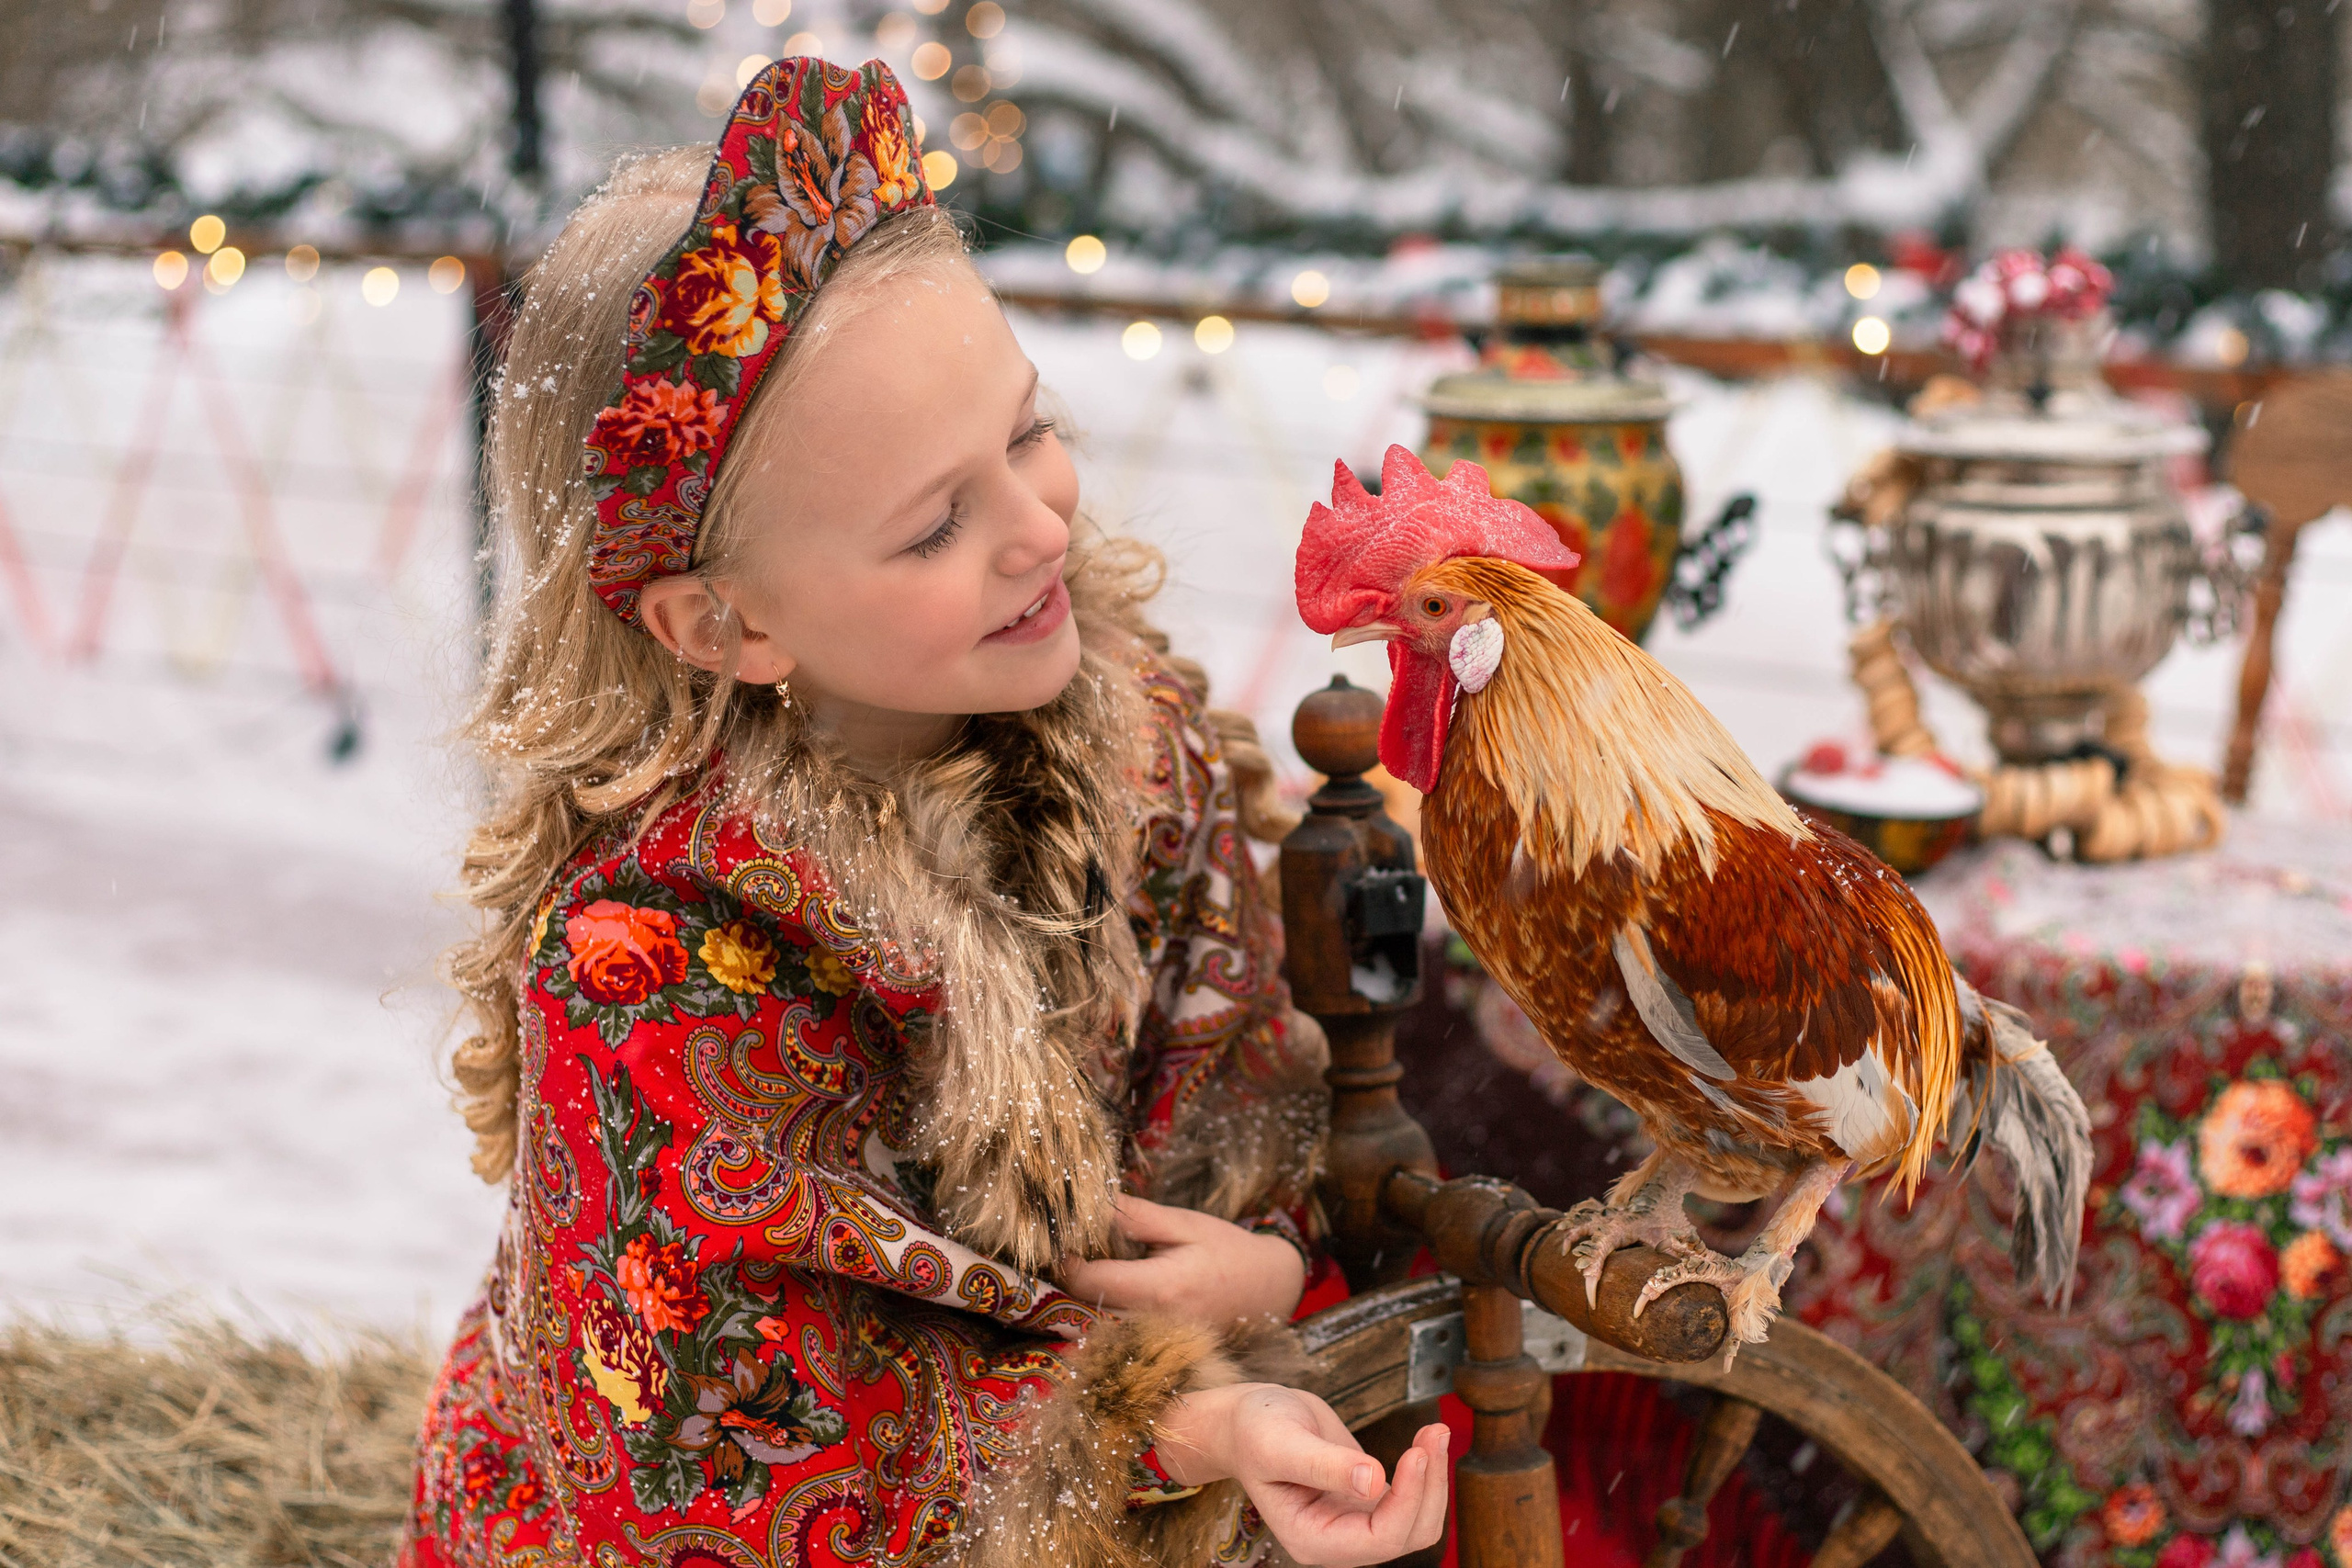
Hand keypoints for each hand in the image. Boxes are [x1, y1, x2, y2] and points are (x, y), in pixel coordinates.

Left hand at [1058, 1197, 1306, 1325]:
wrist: (1270, 1289)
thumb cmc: (1227, 1249)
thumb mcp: (1183, 1223)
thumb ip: (1134, 1217)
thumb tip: (1088, 1206)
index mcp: (1159, 1289)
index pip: (1086, 1281)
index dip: (1066, 1261)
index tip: (1062, 1241)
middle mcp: (1152, 1326)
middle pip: (1082, 1312)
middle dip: (1067, 1285)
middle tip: (1065, 1256)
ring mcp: (1155, 1347)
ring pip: (1094, 1332)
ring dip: (1080, 1306)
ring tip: (1085, 1274)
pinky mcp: (1157, 1354)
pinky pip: (1114, 1341)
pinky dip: (1100, 1321)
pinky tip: (1105, 1298)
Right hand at [1156, 1383, 1449, 1566]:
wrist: (1251, 1419)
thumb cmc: (1255, 1430)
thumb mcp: (1280, 1442)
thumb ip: (1324, 1464)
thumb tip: (1375, 1481)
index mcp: (1312, 1539)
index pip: (1379, 1540)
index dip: (1406, 1501)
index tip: (1416, 1453)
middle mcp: (1338, 1540)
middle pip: (1408, 1535)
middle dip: (1428, 1487)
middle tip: (1433, 1431)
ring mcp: (1356, 1523)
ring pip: (1418, 1520)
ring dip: (1433, 1479)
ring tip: (1433, 1430)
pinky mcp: (1368, 1502)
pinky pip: (1411, 1499)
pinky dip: (1427, 1472)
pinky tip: (1426, 1439)